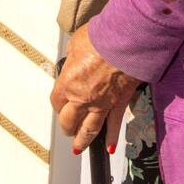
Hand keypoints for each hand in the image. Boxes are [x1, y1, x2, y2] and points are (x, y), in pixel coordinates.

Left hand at [51, 24, 140, 154]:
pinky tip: (109, 147)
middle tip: (67, 128)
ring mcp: (102, 103)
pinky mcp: (119, 103)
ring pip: (89, 130)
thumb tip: (73, 59)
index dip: (58, 104)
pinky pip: (114, 125)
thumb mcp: (76, 43)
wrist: (127, 40)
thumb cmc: (102, 37)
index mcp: (68, 82)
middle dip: (67, 125)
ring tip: (78, 147)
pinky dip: (112, 137)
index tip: (60, 104)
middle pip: (69, 121)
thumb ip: (73, 57)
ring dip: (82, 139)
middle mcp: (82, 98)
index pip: (56, 102)